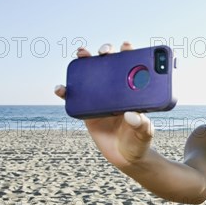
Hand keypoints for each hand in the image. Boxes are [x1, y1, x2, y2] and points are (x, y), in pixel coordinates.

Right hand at [54, 42, 154, 167]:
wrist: (126, 157)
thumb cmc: (139, 141)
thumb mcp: (145, 134)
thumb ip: (142, 125)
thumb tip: (132, 115)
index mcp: (133, 91)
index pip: (133, 67)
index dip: (129, 53)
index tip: (127, 47)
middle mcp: (116, 90)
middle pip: (109, 64)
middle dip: (106, 51)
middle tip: (104, 51)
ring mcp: (100, 98)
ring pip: (90, 75)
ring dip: (84, 60)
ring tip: (82, 54)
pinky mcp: (87, 110)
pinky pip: (74, 97)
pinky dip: (65, 91)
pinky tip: (60, 88)